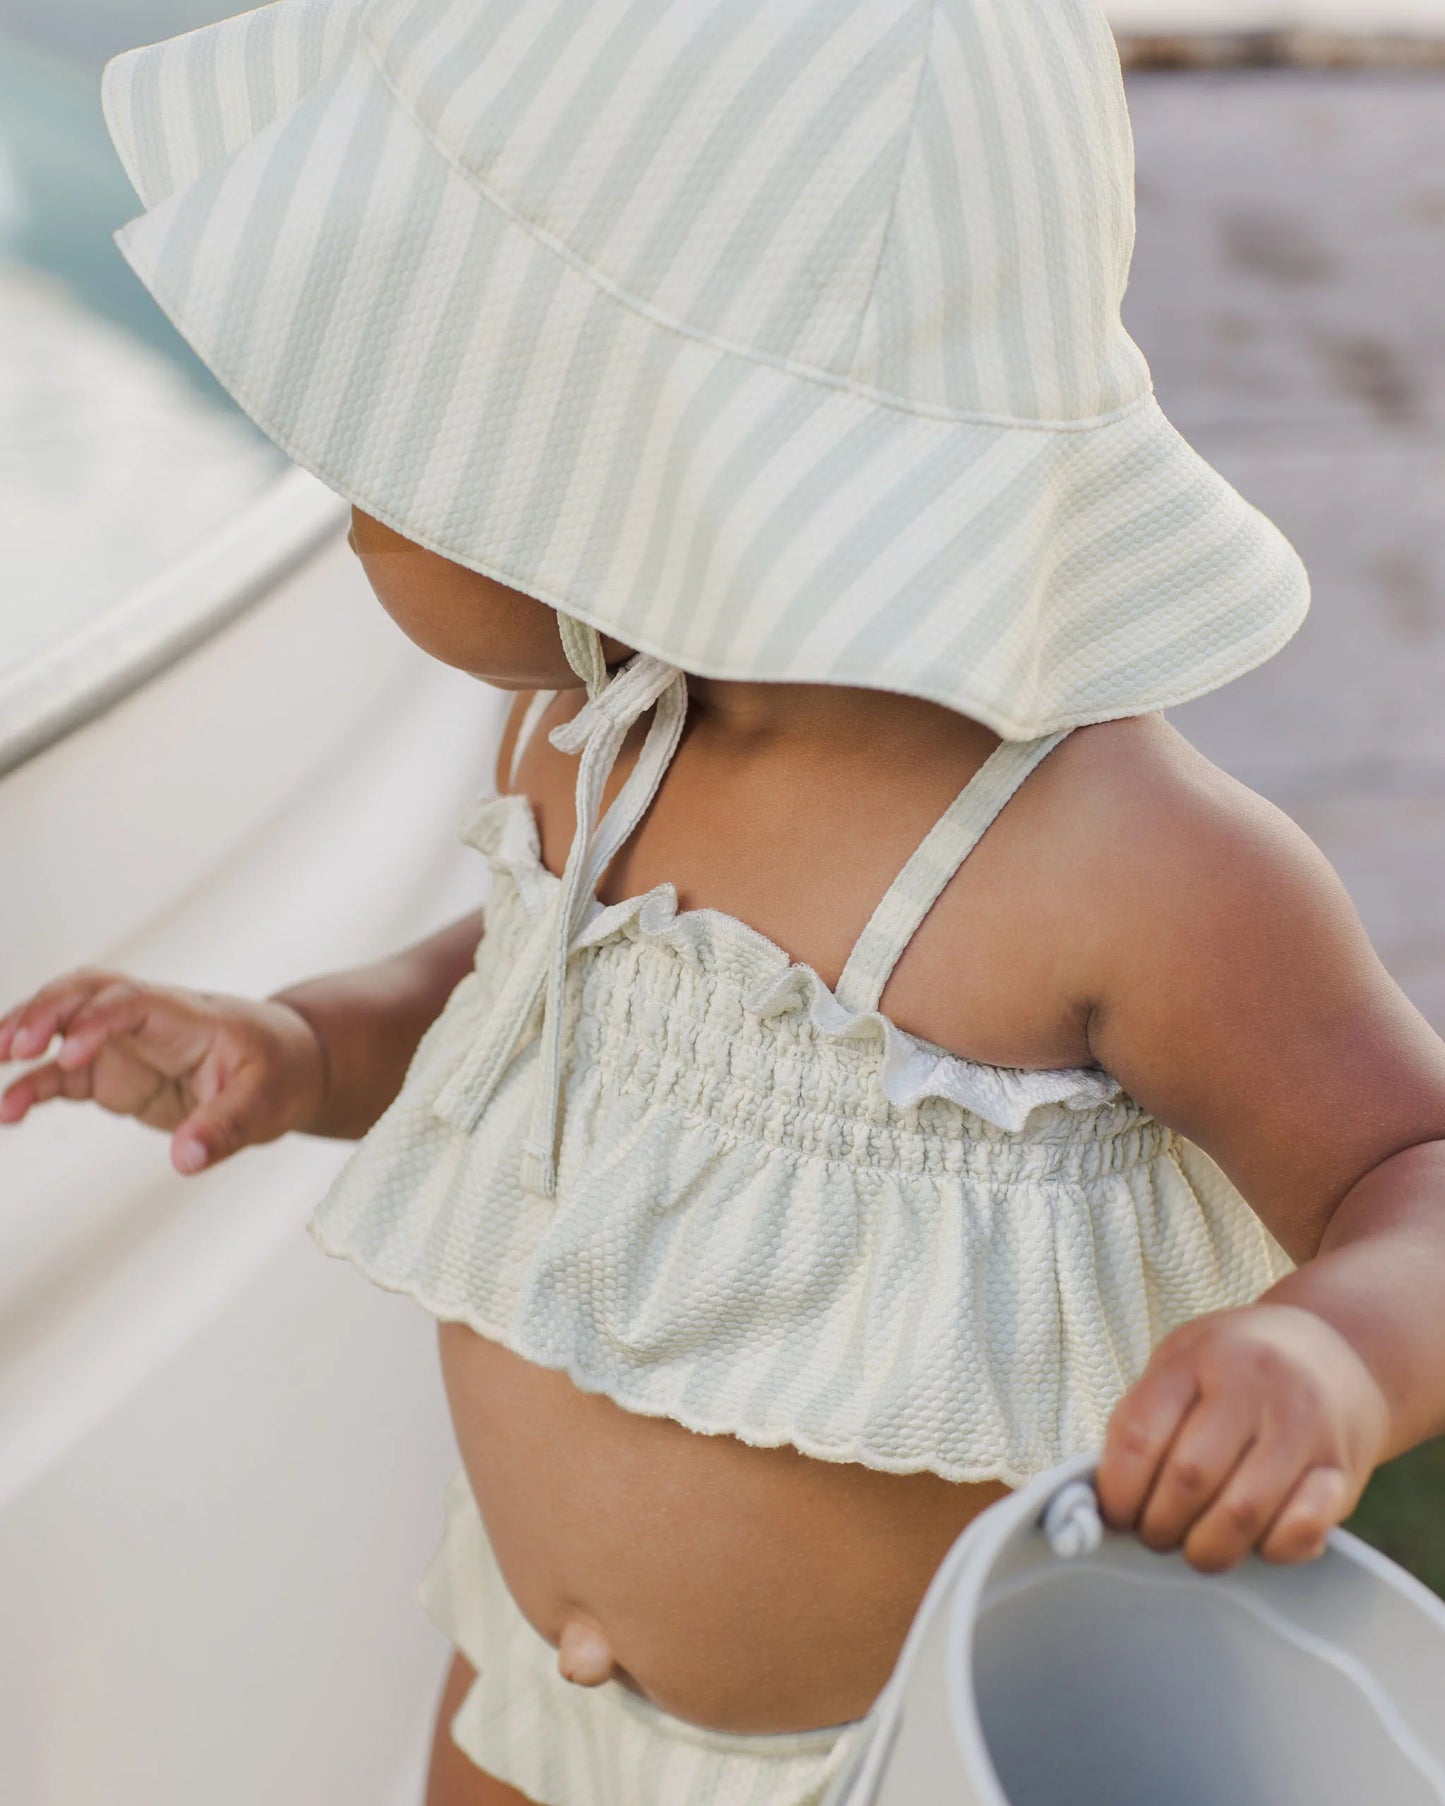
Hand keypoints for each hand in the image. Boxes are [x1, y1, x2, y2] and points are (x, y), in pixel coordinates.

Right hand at [0, 968, 326, 1174]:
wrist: (286, 1065)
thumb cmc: (279, 1071)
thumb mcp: (266, 1102)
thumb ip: (225, 1129)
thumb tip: (186, 1160)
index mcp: (188, 1016)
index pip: (134, 1001)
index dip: (99, 1021)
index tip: (72, 1054)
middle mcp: (148, 1020)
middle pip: (86, 990)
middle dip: (45, 1009)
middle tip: (12, 1044)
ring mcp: (125, 1044)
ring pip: (62, 1022)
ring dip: (24, 1033)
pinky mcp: (111, 1074)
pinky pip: (60, 1075)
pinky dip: (31, 1087)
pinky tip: (6, 1111)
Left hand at [1096, 1303, 1389, 1573]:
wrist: (1336, 1351)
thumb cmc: (1236, 1366)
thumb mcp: (1181, 1362)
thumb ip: (1144, 1417)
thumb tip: (1099, 1497)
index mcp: (1197, 1357)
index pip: (1140, 1435)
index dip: (1117, 1490)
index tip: (1116, 1515)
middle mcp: (1253, 1386)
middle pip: (1188, 1479)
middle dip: (1159, 1526)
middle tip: (1155, 1535)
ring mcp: (1304, 1427)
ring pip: (1242, 1513)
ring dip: (1207, 1549)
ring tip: (1196, 1547)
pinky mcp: (1344, 1469)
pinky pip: (1302, 1529)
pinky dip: (1269, 1551)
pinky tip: (1255, 1542)